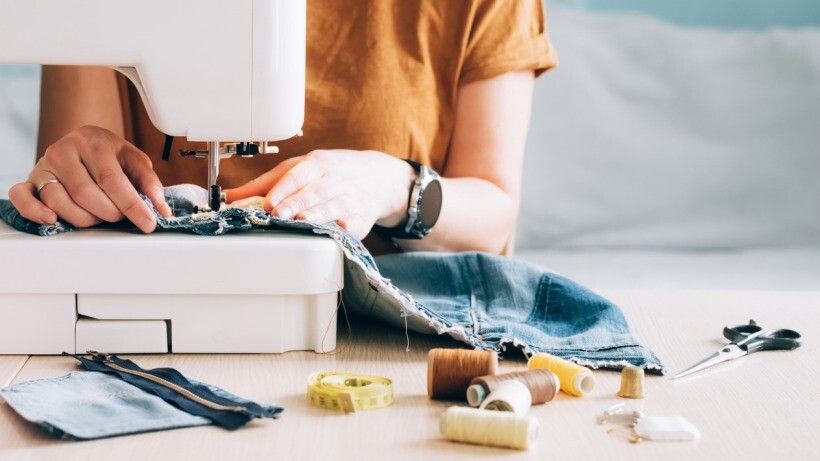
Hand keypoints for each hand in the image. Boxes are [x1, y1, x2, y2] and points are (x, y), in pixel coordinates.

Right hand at [8, 125, 170, 232]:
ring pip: (58, 201)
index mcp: (93, 141)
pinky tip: (51, 220)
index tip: (148, 223)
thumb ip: (149, 183)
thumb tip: (162, 209)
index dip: (132, 205)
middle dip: (108, 213)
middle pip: (84, 193)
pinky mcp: (30, 180)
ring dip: (83, 218)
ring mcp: (44, 165)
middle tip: (119, 216)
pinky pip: (21, 197)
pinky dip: (34, 211)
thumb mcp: (134, 162)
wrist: (84, 145)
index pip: (112, 180)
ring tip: (98, 216)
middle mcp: (64, 150)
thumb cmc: (111, 156)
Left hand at [225, 149, 414, 238]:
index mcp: (317, 163)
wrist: (376, 176)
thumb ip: (265, 183)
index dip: (282, 189)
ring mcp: (350, 198)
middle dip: (296, 203)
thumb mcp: (300, 168)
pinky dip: (347, 227)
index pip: (297, 175)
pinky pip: (355, 222)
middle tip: (278, 214)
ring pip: (334, 205)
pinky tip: (339, 230)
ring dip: (318, 214)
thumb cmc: (331, 172)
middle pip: (314, 191)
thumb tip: (230, 196)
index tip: (267, 202)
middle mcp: (335, 179)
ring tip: (303, 221)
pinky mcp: (363, 217)